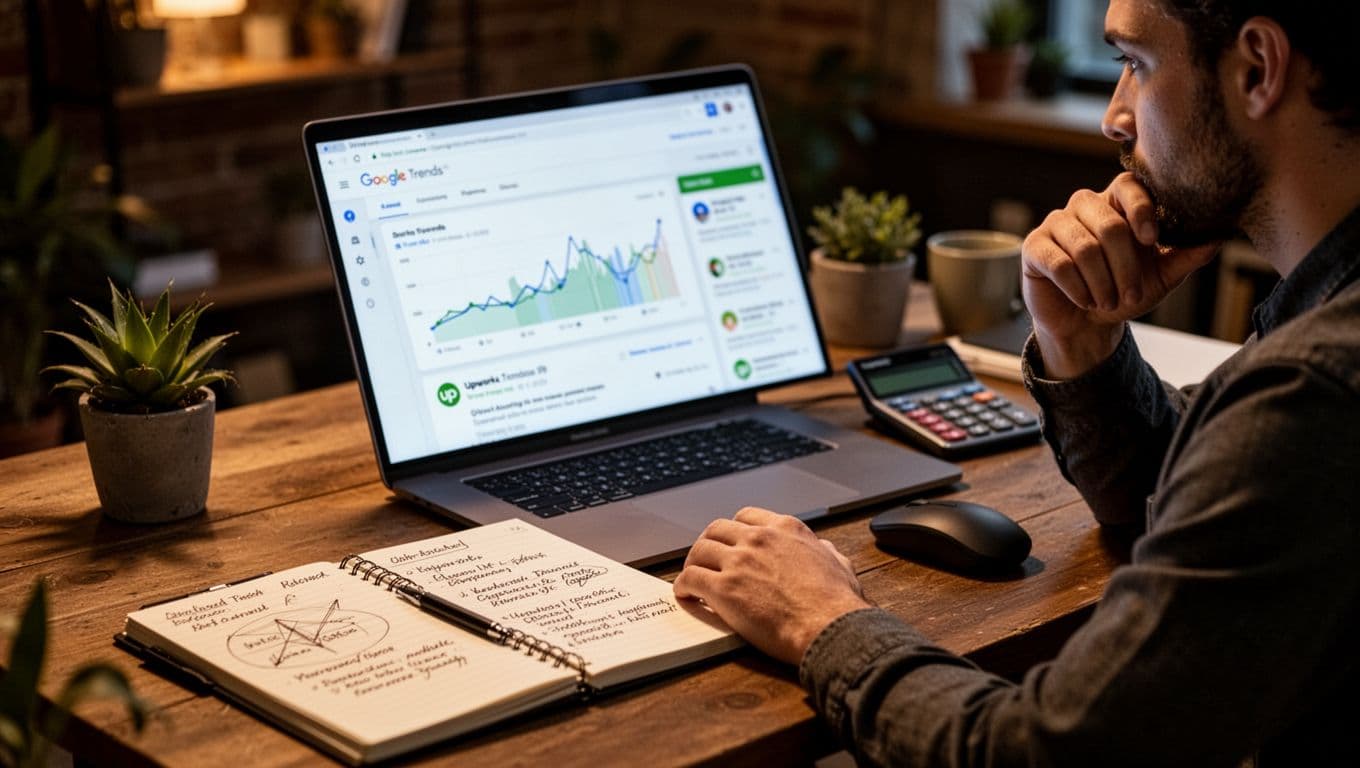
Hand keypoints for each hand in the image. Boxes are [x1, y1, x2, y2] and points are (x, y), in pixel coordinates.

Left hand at [673, 507, 870, 664]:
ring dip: (692, 563)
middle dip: (707, 543)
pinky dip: (683, 585)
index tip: (729, 542)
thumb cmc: (838, 603)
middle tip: (704, 559)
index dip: (733, 530)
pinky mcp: (724, 588)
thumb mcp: (840, 564)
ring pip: (699, 550)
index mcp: (786, 529)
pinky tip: (685, 594)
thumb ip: (826, 552)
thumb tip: (824, 549)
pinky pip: (691, 578)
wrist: (830, 627)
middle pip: (717, 529)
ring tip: (691, 576)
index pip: (746, 516)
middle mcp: (759, 539)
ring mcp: (739, 561)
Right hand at [1021, 172, 1219, 377]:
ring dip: (1102, 282)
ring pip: (1084, 246)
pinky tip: (1085, 300)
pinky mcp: (1034, 247)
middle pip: (1109, 224)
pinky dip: (1077, 288)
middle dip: (1125, 267)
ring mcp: (1056, 224)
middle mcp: (1084, 206)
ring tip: (1108, 301)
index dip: (1141, 208)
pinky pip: (1059, 263)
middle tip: (1130, 294)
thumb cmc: (1122, 293)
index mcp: (1116, 204)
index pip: (1127, 185)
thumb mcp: (1161, 277)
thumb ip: (1186, 256)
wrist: (1085, 324)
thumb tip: (1218, 236)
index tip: (1152, 240)